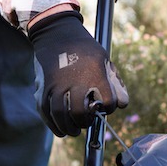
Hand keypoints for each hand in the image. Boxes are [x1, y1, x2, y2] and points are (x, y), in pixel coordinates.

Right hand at [28, 10, 127, 136]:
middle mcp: (74, 81)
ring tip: (74, 131)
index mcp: (94, 74)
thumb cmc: (85, 50)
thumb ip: (115, 83)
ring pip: (61, 115)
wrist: (56, 34)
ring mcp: (56, 85)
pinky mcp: (43, 88)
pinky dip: (53, 125)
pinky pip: (46, 112)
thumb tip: (122, 105)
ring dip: (69, 128)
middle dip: (85, 122)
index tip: (105, 105)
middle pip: (80, 113)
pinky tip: (61, 131)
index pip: (106, 101)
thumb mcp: (105, 60)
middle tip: (87, 122)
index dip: (108, 107)